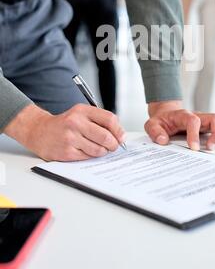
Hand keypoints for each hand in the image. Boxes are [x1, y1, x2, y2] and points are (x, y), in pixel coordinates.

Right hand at [4, 104, 125, 160]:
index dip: (119, 130)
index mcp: (82, 110)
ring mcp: (70, 138)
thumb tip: (120, 135)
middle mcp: (76, 122)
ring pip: (99, 149)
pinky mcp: (66, 152)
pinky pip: (88, 157)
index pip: (109, 119)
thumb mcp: (80, 114)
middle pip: (106, 136)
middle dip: (114, 144)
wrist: (39, 131)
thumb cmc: (64, 124)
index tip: (121, 137)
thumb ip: (99, 120)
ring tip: (99, 148)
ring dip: (103, 152)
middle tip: (113, 146)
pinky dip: (91, 156)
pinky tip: (86, 151)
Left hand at [145, 101, 214, 150]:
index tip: (193, 148)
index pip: (193, 121)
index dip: (195, 134)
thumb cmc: (162, 121)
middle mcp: (198, 116)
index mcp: (183, 115)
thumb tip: (162, 140)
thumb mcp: (152, 124)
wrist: (166, 115)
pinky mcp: (210, 125)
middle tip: (209, 148)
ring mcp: (205, 120)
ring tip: (214, 147)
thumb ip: (154, 131)